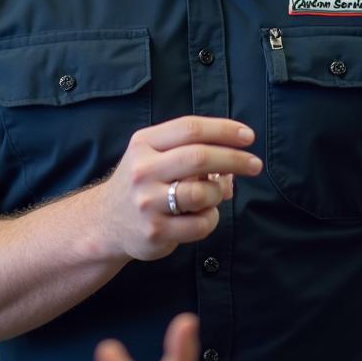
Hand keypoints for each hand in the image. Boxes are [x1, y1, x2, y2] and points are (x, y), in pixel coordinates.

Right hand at [92, 116, 261, 260]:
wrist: (105, 220)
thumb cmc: (142, 182)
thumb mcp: (155, 155)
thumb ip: (191, 152)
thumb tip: (235, 167)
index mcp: (144, 143)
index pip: (190, 128)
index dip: (224, 130)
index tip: (248, 136)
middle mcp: (143, 170)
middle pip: (199, 157)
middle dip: (235, 159)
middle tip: (255, 165)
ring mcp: (148, 202)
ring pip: (203, 193)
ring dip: (219, 193)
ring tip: (215, 194)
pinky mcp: (155, 232)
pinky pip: (201, 225)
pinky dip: (211, 219)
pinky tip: (202, 216)